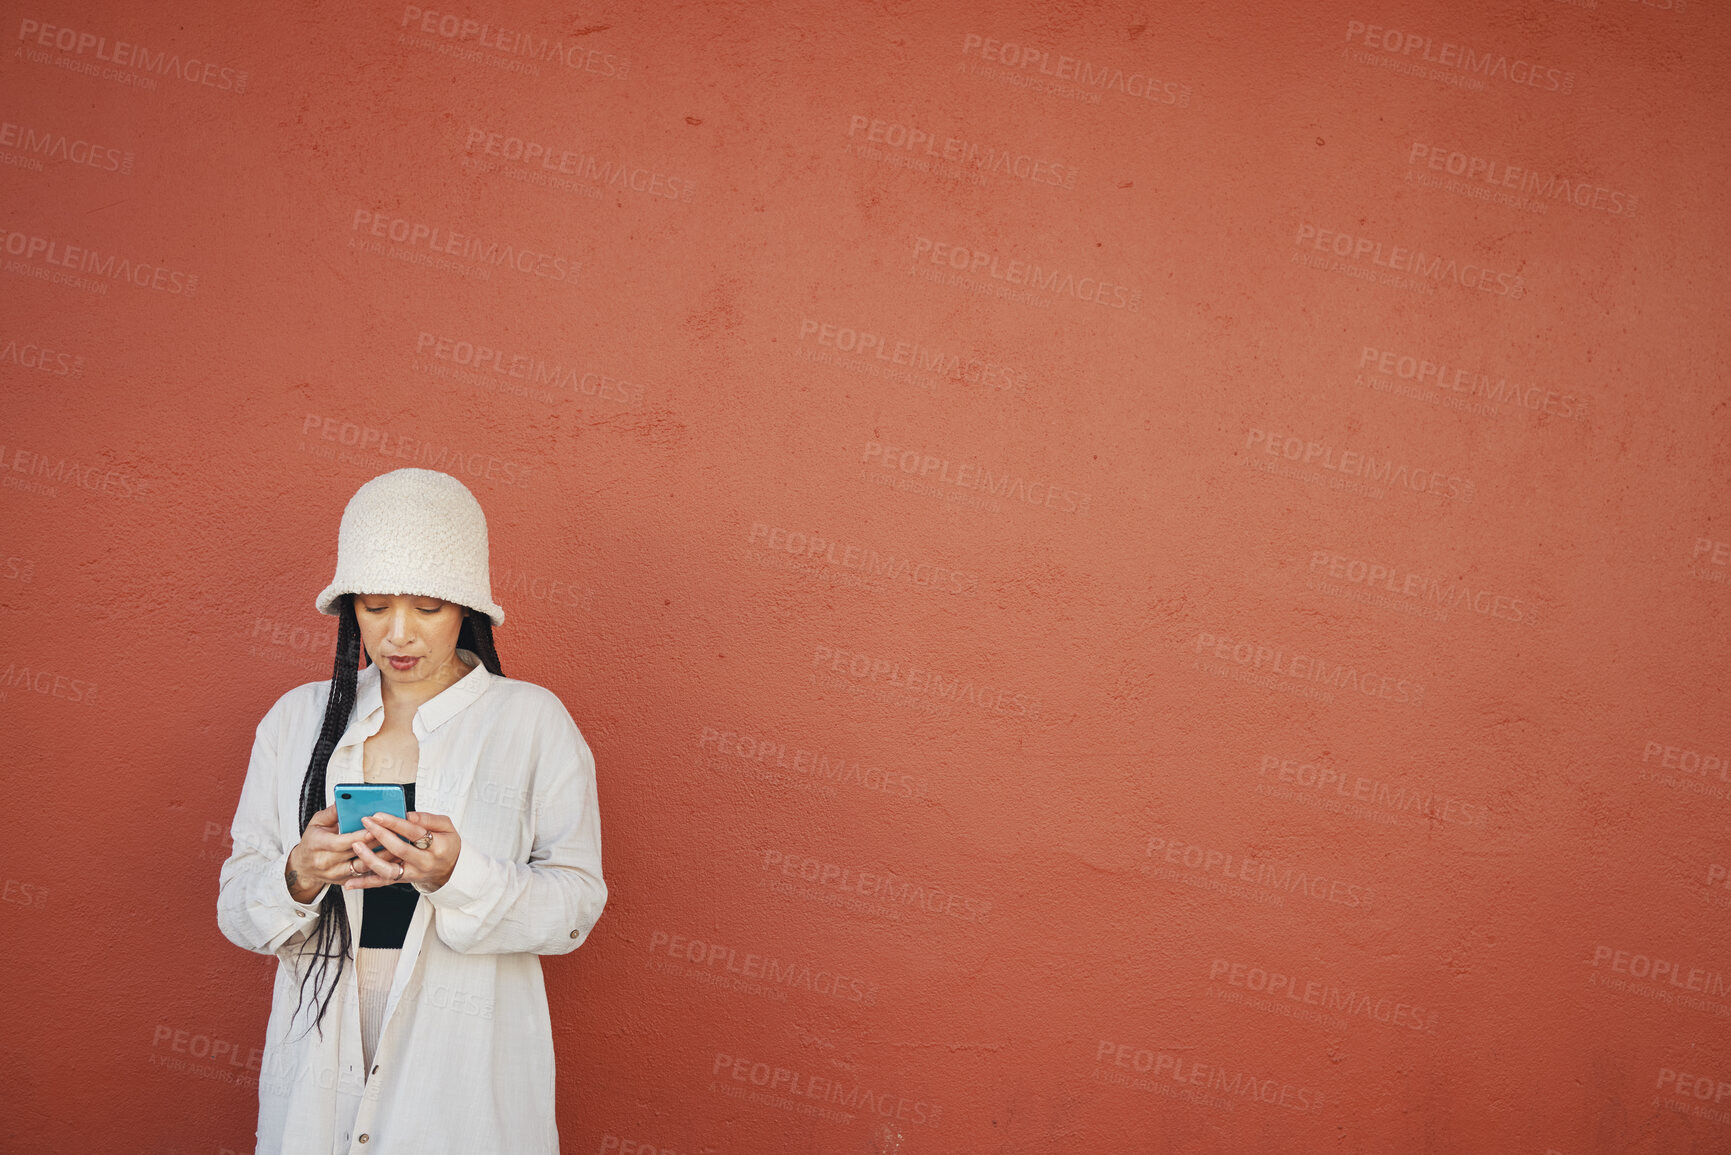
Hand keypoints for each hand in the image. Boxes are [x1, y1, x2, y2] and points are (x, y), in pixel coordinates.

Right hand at [284, 805, 403, 903]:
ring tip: (398, 846)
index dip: (359, 836)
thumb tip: (344, 799)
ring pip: (363, 867)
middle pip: (355, 854)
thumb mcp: (316, 823)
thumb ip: (331, 812)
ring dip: (381, 857)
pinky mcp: (344, 881)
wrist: (303, 867)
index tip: (374, 828)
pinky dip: (378, 867)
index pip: (341, 842)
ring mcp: (335, 874)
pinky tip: (392, 859)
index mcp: (317, 845)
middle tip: (394, 834)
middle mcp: (325, 862)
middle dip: (375, 844)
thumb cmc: (312, 842)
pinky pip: (364, 876)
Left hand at [345, 811, 461, 892]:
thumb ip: (428, 819)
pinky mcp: (403, 880)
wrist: (451, 870)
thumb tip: (408, 815)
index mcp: (437, 846)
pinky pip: (382, 882)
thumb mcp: (447, 827)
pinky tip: (350, 882)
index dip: (395, 823)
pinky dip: (365, 883)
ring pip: (388, 870)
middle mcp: (424, 863)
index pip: (414, 832)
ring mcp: (412, 874)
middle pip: (399, 849)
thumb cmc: (447, 845)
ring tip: (356, 845)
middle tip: (365, 822)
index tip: (379, 815)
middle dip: (380, 834)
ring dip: (370, 858)